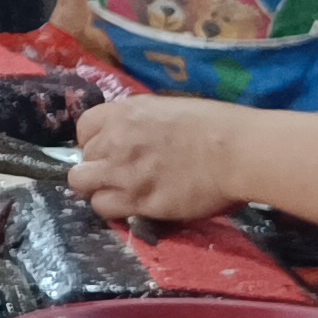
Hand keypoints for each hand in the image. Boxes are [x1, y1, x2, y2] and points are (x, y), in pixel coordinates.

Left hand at [66, 96, 246, 224]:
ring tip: (118, 193)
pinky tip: (131, 206)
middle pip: (83, 159)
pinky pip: (105, 208)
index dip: (93, 142)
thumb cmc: (215, 125)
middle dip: (96, 167)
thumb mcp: (167, 109)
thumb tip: (131, 134)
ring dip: (96, 189)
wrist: (236, 151)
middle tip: (117, 175)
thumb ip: (140, 122)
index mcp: (125, 112)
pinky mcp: (138, 201)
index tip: (107, 150)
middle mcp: (116, 140)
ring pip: (82, 185)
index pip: (84, 127)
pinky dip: (112, 209)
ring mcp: (124, 172)